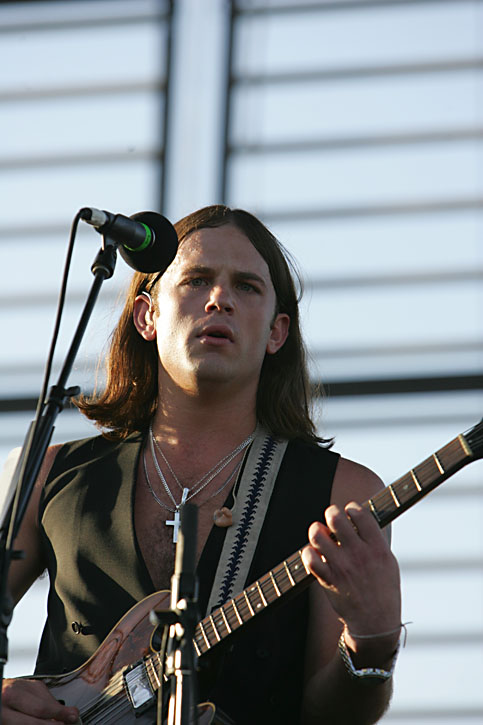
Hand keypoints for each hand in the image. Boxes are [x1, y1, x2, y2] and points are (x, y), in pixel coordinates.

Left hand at [2, 678, 78, 722]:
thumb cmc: (2, 714)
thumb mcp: (10, 723)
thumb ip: (29, 723)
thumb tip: (54, 723)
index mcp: (2, 713)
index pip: (32, 721)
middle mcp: (8, 696)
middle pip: (41, 706)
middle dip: (59, 713)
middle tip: (72, 717)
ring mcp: (15, 684)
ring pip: (43, 694)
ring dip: (56, 705)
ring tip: (66, 713)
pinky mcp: (21, 679)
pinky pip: (40, 687)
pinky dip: (48, 697)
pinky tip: (52, 705)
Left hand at [301, 501, 400, 637]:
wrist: (376, 624)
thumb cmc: (383, 590)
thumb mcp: (388, 561)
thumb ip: (374, 539)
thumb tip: (358, 519)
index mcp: (377, 548)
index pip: (360, 514)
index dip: (352, 508)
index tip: (349, 511)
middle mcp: (358, 554)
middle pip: (336, 519)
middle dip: (331, 513)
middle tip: (332, 519)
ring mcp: (342, 567)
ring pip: (318, 535)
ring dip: (316, 531)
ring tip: (320, 534)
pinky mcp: (328, 580)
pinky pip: (309, 559)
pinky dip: (308, 552)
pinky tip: (314, 553)